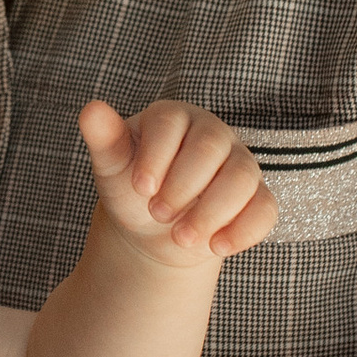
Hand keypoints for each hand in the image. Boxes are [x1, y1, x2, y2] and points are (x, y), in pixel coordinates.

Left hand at [79, 99, 276, 261]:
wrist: (156, 229)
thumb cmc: (133, 188)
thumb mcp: (113, 166)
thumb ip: (104, 138)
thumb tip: (91, 109)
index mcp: (174, 117)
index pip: (171, 124)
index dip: (156, 156)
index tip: (140, 188)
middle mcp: (212, 134)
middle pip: (211, 148)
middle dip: (183, 186)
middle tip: (158, 214)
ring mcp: (239, 165)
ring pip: (242, 177)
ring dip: (212, 212)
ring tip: (181, 238)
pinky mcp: (257, 198)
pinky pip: (265, 209)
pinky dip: (243, 231)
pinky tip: (216, 247)